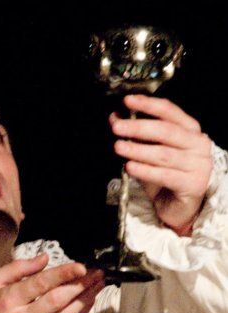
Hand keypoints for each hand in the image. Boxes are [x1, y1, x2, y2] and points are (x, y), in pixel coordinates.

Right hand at [0, 253, 104, 312]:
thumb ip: (17, 269)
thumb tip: (45, 258)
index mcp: (9, 300)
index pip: (41, 284)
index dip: (63, 274)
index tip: (82, 266)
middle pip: (59, 299)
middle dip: (82, 285)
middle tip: (98, 273)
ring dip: (85, 299)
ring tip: (98, 286)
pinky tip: (88, 304)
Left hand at [110, 95, 212, 234]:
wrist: (180, 209)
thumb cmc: (166, 179)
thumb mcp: (150, 154)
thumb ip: (136, 137)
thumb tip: (115, 118)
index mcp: (191, 131)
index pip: (170, 112)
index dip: (148, 105)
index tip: (127, 101)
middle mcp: (198, 144)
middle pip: (166, 131)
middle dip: (139, 127)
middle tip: (117, 127)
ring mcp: (198, 165)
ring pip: (164, 154)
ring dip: (138, 149)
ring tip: (119, 147)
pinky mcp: (192, 185)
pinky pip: (165, 175)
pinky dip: (145, 170)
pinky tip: (130, 167)